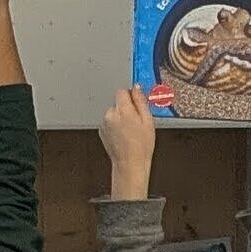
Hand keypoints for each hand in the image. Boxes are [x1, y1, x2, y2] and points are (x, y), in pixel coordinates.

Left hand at [97, 82, 159, 196]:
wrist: (130, 163)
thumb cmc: (141, 146)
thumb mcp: (148, 121)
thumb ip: (141, 101)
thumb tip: (136, 88)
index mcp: (122, 110)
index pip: (122, 91)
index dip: (131, 95)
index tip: (137, 100)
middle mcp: (110, 115)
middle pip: (118, 102)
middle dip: (128, 108)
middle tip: (138, 121)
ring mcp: (104, 123)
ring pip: (114, 112)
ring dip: (121, 117)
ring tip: (131, 130)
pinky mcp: (102, 131)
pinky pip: (110, 122)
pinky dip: (116, 125)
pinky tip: (124, 135)